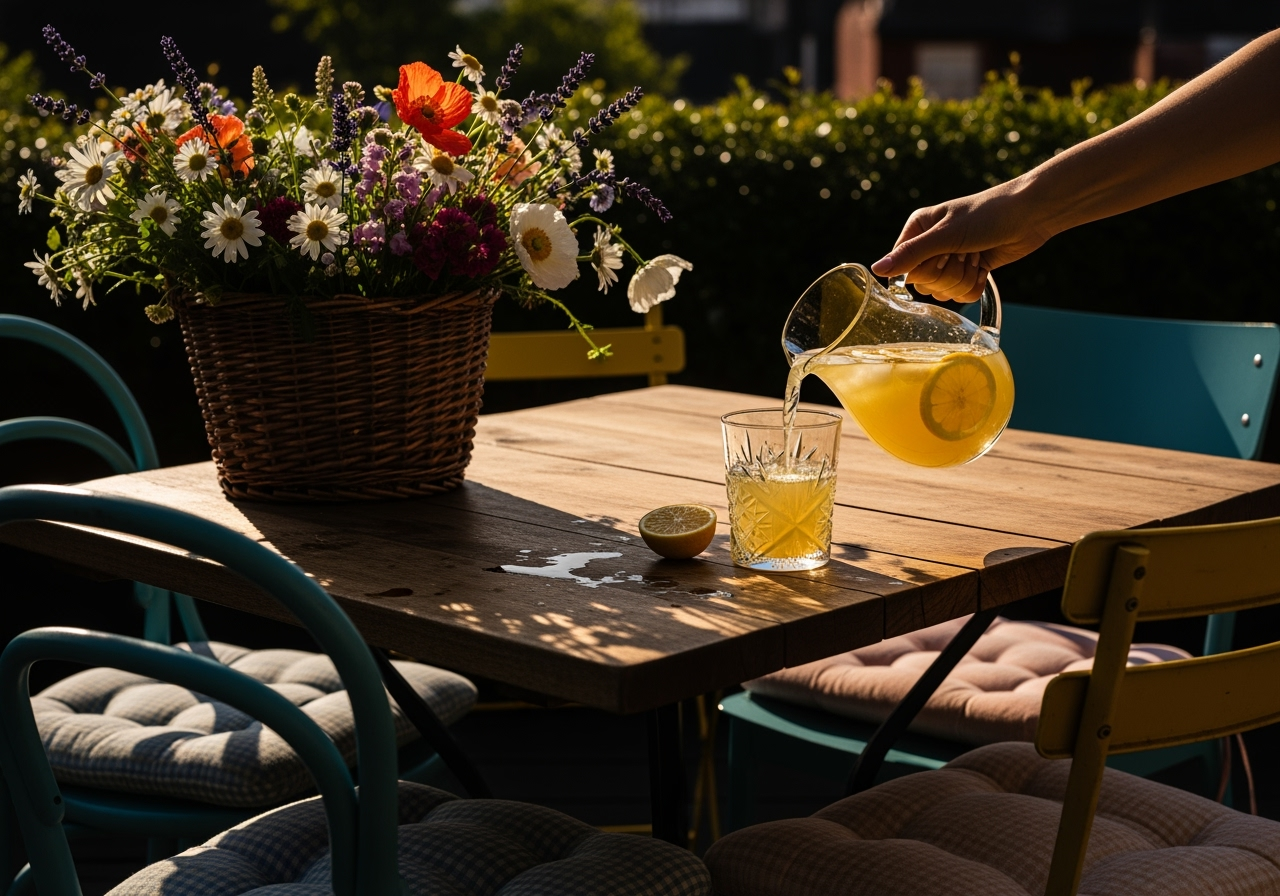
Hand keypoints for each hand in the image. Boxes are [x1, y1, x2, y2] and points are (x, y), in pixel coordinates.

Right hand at [870, 183, 1052, 301]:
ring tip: (976, 256)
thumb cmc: (988, 214)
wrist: (1030, 214)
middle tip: (964, 252)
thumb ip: (911, 254)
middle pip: (924, 284)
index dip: (924, 268)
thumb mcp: (946, 234)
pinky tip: (983, 266)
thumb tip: (877, 269)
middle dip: (948, 274)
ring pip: (943, 292)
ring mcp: (949, 260)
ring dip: (964, 279)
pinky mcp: (968, 271)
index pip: (903, 267)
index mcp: (918, 229)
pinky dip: (975, 285)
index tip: (943, 254)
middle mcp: (930, 245)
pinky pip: (960, 296)